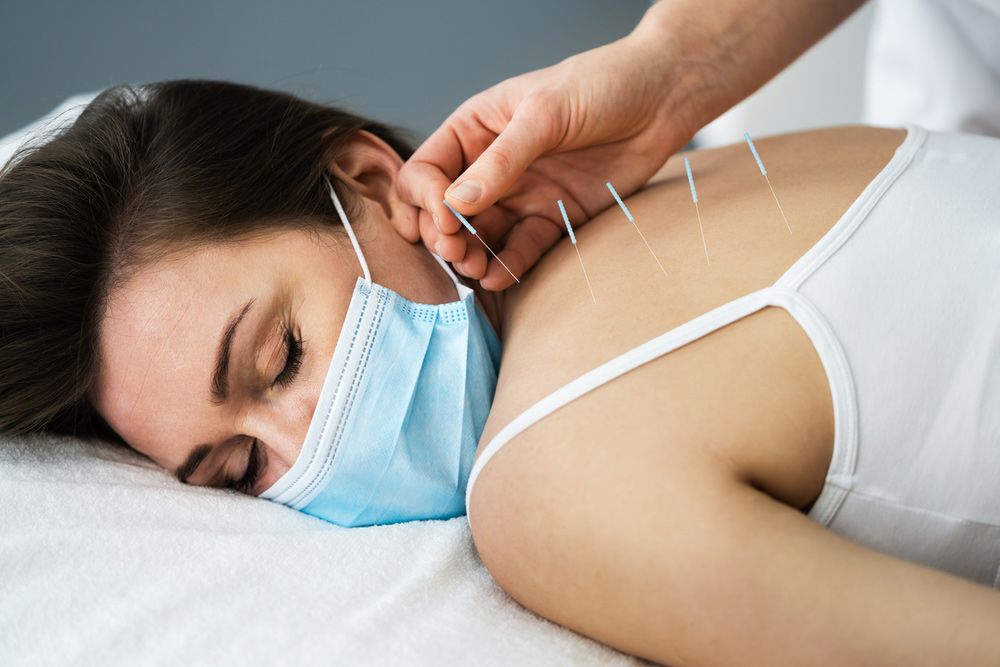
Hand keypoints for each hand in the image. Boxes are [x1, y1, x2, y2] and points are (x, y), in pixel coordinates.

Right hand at [395, 26, 695, 290]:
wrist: (662, 99)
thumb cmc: (601, 84)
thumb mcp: (545, 113)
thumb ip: (502, 160)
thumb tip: (456, 202)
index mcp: (474, 130)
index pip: (427, 171)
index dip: (426, 198)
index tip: (446, 218)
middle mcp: (490, 166)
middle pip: (446, 212)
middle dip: (444, 235)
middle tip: (456, 252)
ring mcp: (521, 194)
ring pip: (481, 236)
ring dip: (472, 256)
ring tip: (476, 269)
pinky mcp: (552, 218)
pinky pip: (521, 248)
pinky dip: (508, 265)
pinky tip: (498, 276)